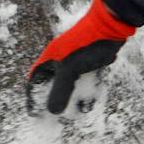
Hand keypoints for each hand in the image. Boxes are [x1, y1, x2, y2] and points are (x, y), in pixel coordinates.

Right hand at [26, 0, 136, 114]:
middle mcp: (60, 61)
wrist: (110, 26)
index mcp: (50, 59)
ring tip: (81, 109)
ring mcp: (76, 62)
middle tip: (59, 117)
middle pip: (53, 85)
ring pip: (71, 85)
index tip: (35, 114)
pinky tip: (93, 99)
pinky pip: (86, 81)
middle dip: (56, 101)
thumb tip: (52, 112)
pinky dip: (88, 90)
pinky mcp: (91, 63)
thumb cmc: (85, 46)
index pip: (34, 80)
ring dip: (75, 98)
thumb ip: (60, 91)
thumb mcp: (70, 70)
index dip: (33, 97)